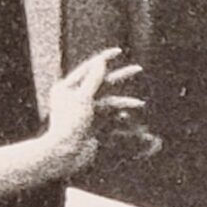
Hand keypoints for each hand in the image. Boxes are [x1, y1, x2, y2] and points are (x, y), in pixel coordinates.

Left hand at [39, 46, 144, 175]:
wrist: (66, 154)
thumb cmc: (69, 125)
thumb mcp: (82, 98)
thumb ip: (93, 79)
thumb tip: (101, 62)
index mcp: (66, 88)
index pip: (88, 68)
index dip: (103, 59)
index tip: (118, 51)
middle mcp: (74, 97)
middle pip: (101, 83)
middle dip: (121, 77)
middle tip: (138, 69)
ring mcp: (84, 111)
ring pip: (109, 100)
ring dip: (125, 102)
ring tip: (140, 104)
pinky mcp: (92, 124)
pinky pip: (109, 115)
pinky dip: (119, 115)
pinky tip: (126, 118)